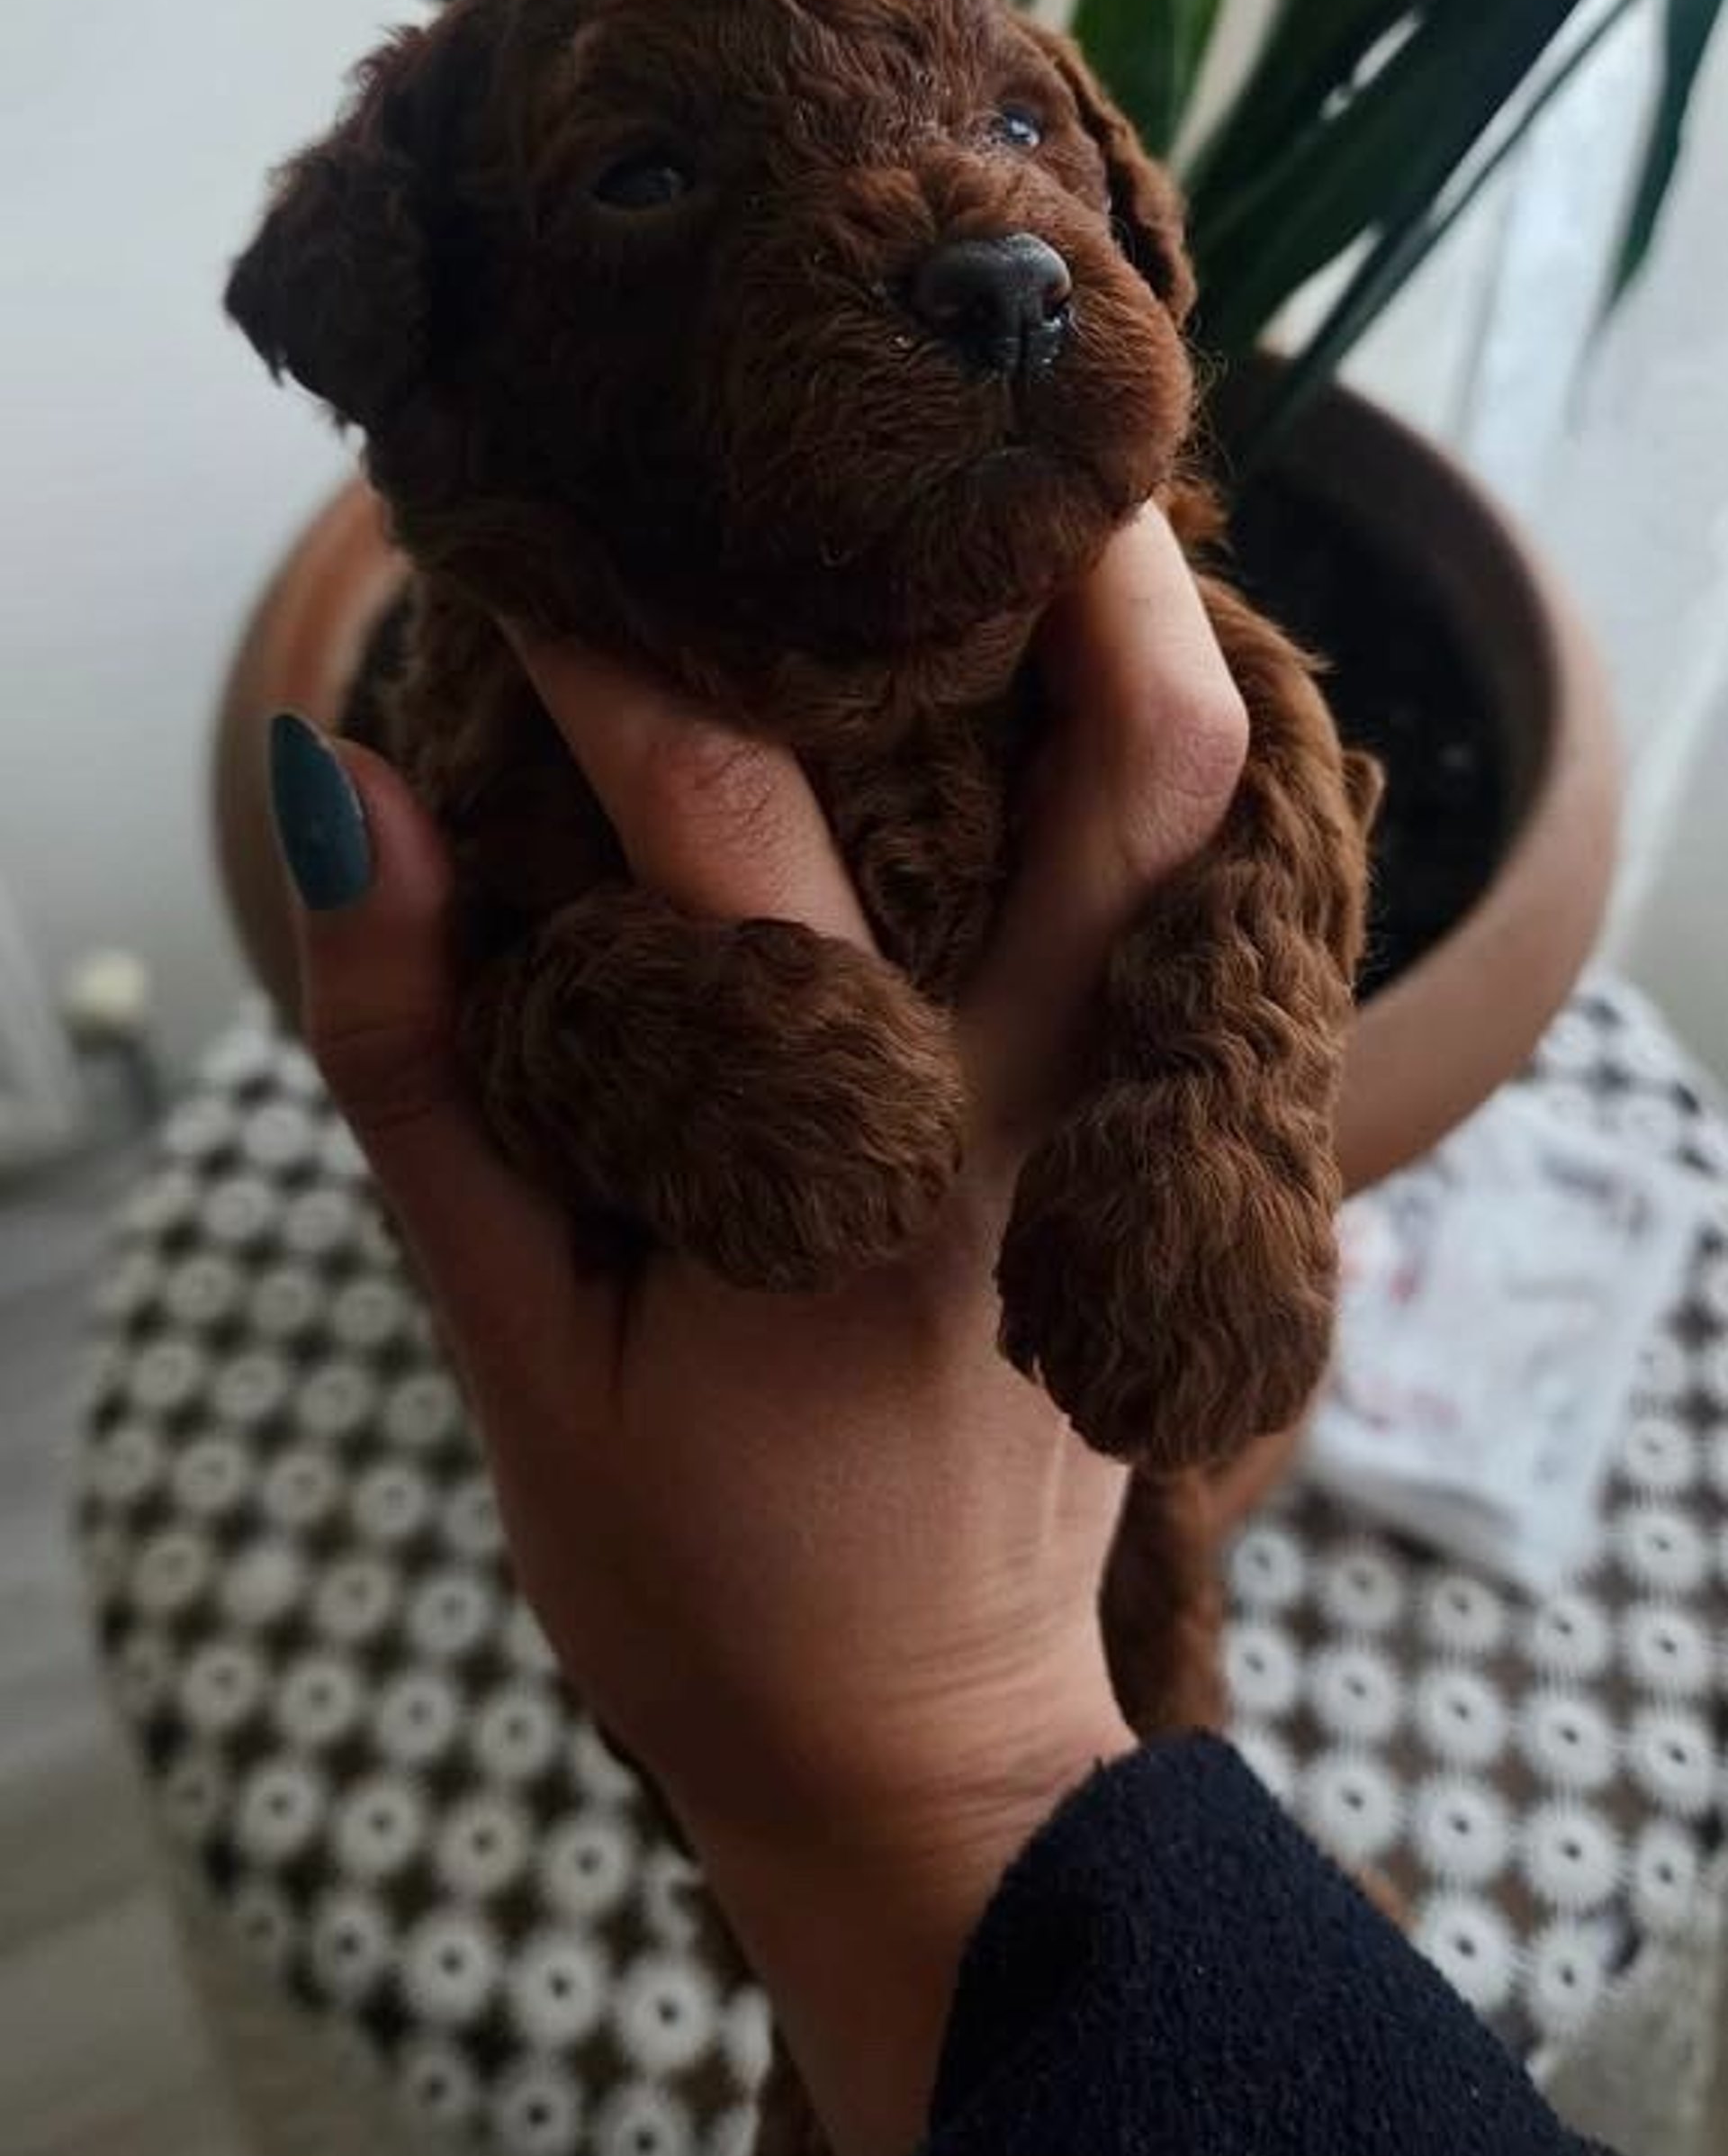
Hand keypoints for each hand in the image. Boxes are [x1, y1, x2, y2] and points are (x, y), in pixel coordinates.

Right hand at [273, 506, 1245, 2155]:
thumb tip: (347, 804)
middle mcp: (1044, 1115)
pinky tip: (1062, 688)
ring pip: (1209, 816)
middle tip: (972, 396)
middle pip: (1144, 761)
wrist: (918, 1759)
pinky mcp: (1166, 1166)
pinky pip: (1198, 908)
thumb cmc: (694, 1577)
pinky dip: (1149, 769)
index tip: (535, 545)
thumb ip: (423, 1071)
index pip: (741, 825)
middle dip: (1079, 553)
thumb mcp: (511, 1347)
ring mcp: (1137, 1136)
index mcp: (859, 1158)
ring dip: (1144, 636)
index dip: (619, 657)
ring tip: (1029, 491)